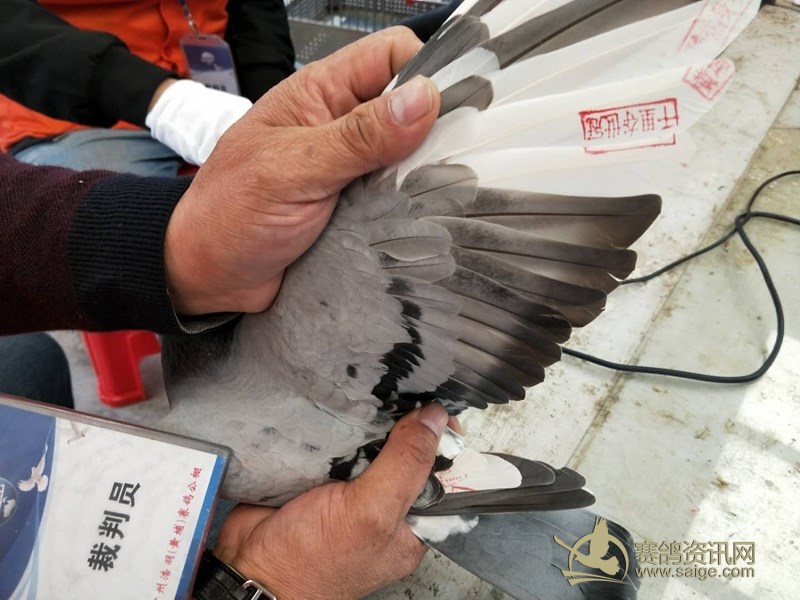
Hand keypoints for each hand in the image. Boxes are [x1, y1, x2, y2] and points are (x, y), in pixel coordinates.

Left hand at [163, 27, 439, 315]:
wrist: (208, 277)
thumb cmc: (230, 214)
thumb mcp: (292, 170)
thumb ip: (357, 137)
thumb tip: (425, 98)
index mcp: (320, 94)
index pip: (391, 54)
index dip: (427, 69)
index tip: (457, 107)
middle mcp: (342, 125)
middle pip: (410, 105)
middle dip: (436, 126)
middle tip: (458, 158)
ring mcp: (353, 168)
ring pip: (411, 153)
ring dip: (428, 171)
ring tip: (447, 191)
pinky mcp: (359, 206)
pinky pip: (400, 196)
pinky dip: (415, 204)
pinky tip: (428, 216)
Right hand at [212, 404, 448, 599]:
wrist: (250, 569)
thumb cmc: (313, 561)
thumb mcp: (371, 513)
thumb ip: (406, 465)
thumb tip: (434, 419)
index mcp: (408, 527)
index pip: (439, 476)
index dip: (440, 442)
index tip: (434, 406)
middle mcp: (382, 508)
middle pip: (404, 455)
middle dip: (401, 426)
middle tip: (399, 391)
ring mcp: (349, 492)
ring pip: (369, 445)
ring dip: (367, 423)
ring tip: (369, 391)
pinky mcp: (319, 478)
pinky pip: (336, 444)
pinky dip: (335, 427)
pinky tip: (338, 405)